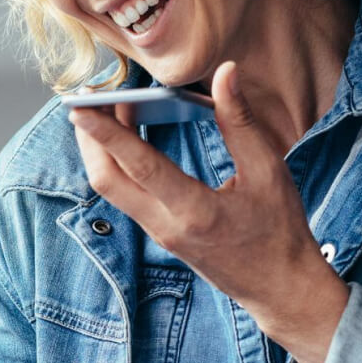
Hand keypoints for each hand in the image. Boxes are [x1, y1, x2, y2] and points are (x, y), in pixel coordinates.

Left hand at [68, 60, 347, 362]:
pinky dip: (118, 163)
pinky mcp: (159, 234)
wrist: (280, 289)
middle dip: (89, 138)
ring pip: (111, 189)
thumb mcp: (269, 171)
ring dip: (101, 149)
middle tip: (86, 98)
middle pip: (106, 181)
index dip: (107, 134)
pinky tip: (128, 134)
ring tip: (106, 108)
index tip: (81, 108)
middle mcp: (167, 226)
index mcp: (195, 212)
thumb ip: (240, 121)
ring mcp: (159, 233)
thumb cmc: (280, 230)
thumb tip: (225, 73)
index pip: (139, 167)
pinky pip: (126, 194)